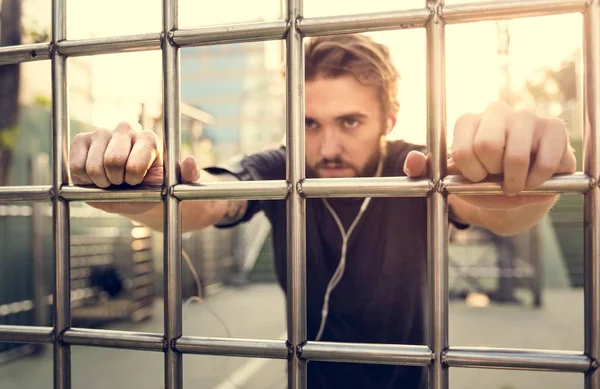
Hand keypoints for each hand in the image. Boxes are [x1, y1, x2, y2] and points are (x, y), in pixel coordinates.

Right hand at [69, 122, 200, 213]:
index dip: (133, 179)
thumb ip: (188, 175)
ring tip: (111, 181)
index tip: (137, 181)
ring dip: (101, 181)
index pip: (135, 163)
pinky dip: (84, 179)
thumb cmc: (154, 187)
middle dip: (117, 181)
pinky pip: (76, 165)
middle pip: (112, 161)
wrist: (132, 192)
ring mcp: (101, 134)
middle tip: (123, 182)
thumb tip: (191, 162)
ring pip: (93, 165)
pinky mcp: (82, 141)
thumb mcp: (175, 185)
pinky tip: (95, 178)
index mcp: (149, 139)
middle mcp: (125, 130)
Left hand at [403, 100, 576, 209]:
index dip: (470, 173)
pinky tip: (534, 180)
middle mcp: (497, 112)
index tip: (477, 177)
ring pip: (515, 156)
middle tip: (497, 177)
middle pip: (486, 146)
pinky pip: (544, 161)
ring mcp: (527, 117)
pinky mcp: (554, 128)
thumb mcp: (450, 179)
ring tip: (515, 182)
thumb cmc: (482, 181)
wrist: (517, 193)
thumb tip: (411, 162)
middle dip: (491, 174)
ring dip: (514, 182)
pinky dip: (537, 182)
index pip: (462, 150)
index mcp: (468, 122)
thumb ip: (424, 171)